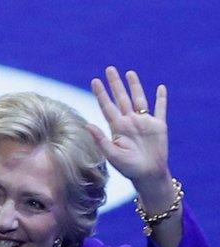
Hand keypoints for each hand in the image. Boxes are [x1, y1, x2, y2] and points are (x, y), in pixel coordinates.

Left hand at [87, 67, 170, 197]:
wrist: (147, 174)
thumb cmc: (128, 167)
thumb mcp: (112, 154)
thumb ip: (100, 139)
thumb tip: (88, 124)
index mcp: (117, 127)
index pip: (107, 106)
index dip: (101, 93)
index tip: (94, 80)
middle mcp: (129, 122)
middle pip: (121, 98)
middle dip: (115, 84)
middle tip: (109, 69)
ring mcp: (144, 122)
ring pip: (139, 99)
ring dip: (135, 86)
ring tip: (129, 73)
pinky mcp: (159, 126)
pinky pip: (161, 109)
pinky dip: (161, 98)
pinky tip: (160, 88)